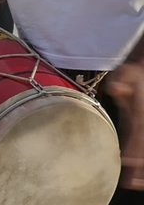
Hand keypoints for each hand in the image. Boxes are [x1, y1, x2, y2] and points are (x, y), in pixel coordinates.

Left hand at [105, 62, 143, 189]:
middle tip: (131, 182)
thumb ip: (122, 80)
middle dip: (140, 164)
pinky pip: (142, 145)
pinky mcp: (141, 129)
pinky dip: (141, 162)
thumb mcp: (127, 73)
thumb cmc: (132, 76)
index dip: (136, 146)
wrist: (143, 73)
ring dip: (141, 167)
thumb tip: (115, 88)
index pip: (140, 132)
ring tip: (135, 184)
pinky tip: (137, 178)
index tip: (128, 160)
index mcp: (141, 113)